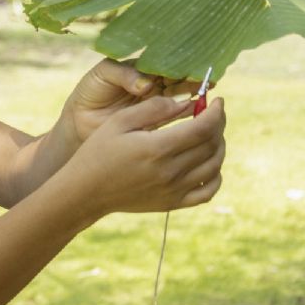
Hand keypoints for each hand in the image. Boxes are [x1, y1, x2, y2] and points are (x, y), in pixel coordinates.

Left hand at [62, 59, 211, 143]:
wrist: (79, 120)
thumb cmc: (91, 91)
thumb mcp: (103, 74)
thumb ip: (123, 74)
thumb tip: (146, 84)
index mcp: (142, 68)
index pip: (166, 61)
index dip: (181, 61)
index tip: (194, 62)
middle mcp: (154, 83)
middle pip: (179, 77)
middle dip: (194, 77)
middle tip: (208, 78)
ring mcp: (156, 102)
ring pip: (181, 95)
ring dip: (195, 94)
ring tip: (206, 93)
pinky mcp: (154, 120)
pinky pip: (175, 115)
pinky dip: (187, 113)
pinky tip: (197, 111)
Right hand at [66, 95, 226, 215]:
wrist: (86, 191)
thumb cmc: (98, 151)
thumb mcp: (119, 121)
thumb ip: (153, 108)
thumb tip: (186, 102)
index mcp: (157, 148)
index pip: (204, 128)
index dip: (216, 112)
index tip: (217, 100)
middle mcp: (170, 171)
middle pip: (212, 144)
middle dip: (218, 124)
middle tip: (212, 113)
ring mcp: (174, 190)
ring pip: (214, 165)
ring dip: (219, 145)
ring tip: (210, 133)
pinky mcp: (172, 203)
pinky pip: (208, 191)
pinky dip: (216, 174)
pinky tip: (208, 162)